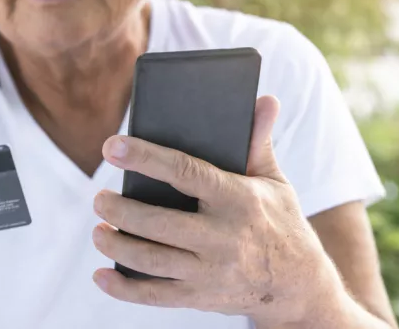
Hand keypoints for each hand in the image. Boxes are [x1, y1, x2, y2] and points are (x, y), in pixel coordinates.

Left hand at [91, 96, 341, 326]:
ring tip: (98, 230)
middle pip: (159, 223)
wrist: (299, 286)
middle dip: (121, 209)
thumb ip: (258, 141)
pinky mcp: (201, 298)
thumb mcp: (274, 181)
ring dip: (117, 244)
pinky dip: (124, 288)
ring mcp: (211, 272)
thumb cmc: (281, 222)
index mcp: (238, 199)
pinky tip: (102, 275)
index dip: (145, 158)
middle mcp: (224, 238)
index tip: (111, 147)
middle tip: (99, 198)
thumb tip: (264, 100)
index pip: (185, 172)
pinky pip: (155, 296)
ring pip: (152, 260)